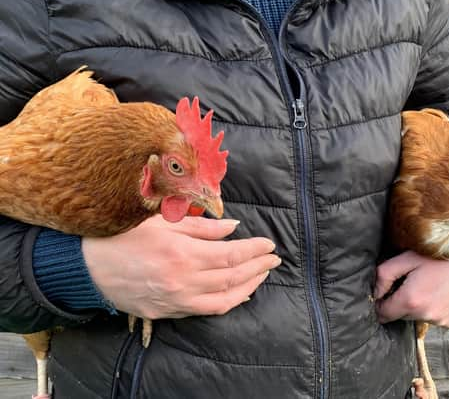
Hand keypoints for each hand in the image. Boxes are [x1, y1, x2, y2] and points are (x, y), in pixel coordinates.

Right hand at [82, 215, 279, 318]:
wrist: (87, 267)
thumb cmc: (123, 236)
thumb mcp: (161, 222)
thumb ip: (201, 227)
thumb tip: (233, 228)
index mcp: (181, 254)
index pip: (231, 255)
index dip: (254, 251)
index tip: (269, 244)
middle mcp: (182, 281)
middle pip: (232, 277)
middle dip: (258, 267)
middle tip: (274, 258)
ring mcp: (175, 300)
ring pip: (224, 299)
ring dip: (248, 287)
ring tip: (262, 274)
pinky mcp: (167, 312)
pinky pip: (206, 310)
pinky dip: (228, 301)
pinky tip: (239, 292)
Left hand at [374, 251, 448, 327]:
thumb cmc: (440, 260)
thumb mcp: (408, 258)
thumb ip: (384, 274)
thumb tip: (375, 292)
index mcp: (411, 300)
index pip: (383, 313)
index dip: (381, 303)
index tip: (387, 293)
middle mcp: (424, 314)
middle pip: (400, 315)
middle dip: (401, 302)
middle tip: (411, 284)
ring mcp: (438, 321)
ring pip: (416, 317)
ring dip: (417, 306)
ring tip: (428, 287)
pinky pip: (433, 319)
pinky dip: (432, 309)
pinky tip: (439, 295)